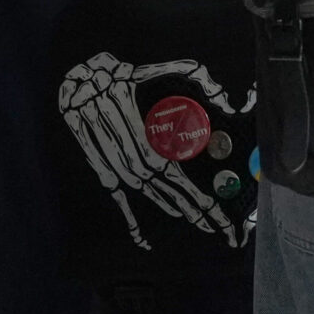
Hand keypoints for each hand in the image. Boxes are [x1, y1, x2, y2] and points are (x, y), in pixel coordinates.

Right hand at [58, 52, 251, 249]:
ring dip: (177, 210)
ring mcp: (123, 171)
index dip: (206, 204)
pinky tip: (144, 241)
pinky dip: (133, 223)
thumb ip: (199, 81)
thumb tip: (224, 96)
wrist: (87, 83)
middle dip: (200, 213)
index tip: (226, 222)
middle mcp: (141, 164)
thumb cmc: (132, 78)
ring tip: (201, 224)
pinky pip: (122, 201)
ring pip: (155, 197)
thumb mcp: (171, 72)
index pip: (186, 184)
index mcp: (157, 146)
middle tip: (224, 232)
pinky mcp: (107, 171)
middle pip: (175, 196)